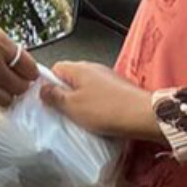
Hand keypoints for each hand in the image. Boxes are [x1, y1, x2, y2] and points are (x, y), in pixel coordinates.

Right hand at [41, 61, 162, 141]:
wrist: (143, 116)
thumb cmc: (107, 110)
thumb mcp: (72, 106)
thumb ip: (54, 96)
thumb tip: (43, 89)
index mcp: (78, 68)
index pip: (55, 68)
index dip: (49, 84)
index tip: (49, 100)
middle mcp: (93, 68)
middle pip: (71, 78)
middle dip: (66, 94)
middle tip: (65, 112)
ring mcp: (108, 77)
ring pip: (86, 87)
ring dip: (82, 101)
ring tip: (83, 118)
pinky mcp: (119, 88)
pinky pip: (100, 94)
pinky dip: (97, 105)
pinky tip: (99, 118)